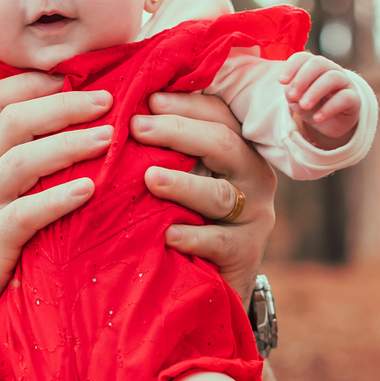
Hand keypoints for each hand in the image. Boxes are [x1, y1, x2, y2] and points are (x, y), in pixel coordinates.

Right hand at [0, 72, 115, 347]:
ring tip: (109, 137)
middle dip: (65, 103)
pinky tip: (90, 190)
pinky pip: (27, 211)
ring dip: (71, 143)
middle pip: (15, 118)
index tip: (70, 76)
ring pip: (24, 157)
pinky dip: (60, 197)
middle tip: (107, 99)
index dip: (31, 82)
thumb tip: (41, 145)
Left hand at [131, 90, 275, 306]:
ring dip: (184, 184)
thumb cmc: (191, 217)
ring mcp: (254, 214)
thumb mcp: (187, 176)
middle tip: (136, 127)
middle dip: (177, 133)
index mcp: (238, 149)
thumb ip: (168, 148)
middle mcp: (253, 175)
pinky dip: (193, 237)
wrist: (217, 279)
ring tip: (150, 178)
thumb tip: (125, 112)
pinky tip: (168, 234)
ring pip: (221, 194)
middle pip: (222, 143)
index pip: (218, 115)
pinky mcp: (247, 251)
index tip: (148, 100)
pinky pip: (220, 241)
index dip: (185, 104)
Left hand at [279, 52, 360, 146]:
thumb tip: (291, 91)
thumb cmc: (312, 106)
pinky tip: (317, 118)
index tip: (281, 81)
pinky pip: (344, 98)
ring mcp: (344, 82)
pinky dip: (329, 108)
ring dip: (314, 92)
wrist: (331, 124)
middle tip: (293, 95)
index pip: (303, 57)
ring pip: (332, 78)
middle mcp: (330, 70)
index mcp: (314, 67)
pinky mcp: (353, 98)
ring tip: (304, 106)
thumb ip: (291, 93)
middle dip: (303, 78)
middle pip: (318, 63)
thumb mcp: (296, 101)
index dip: (291, 66)